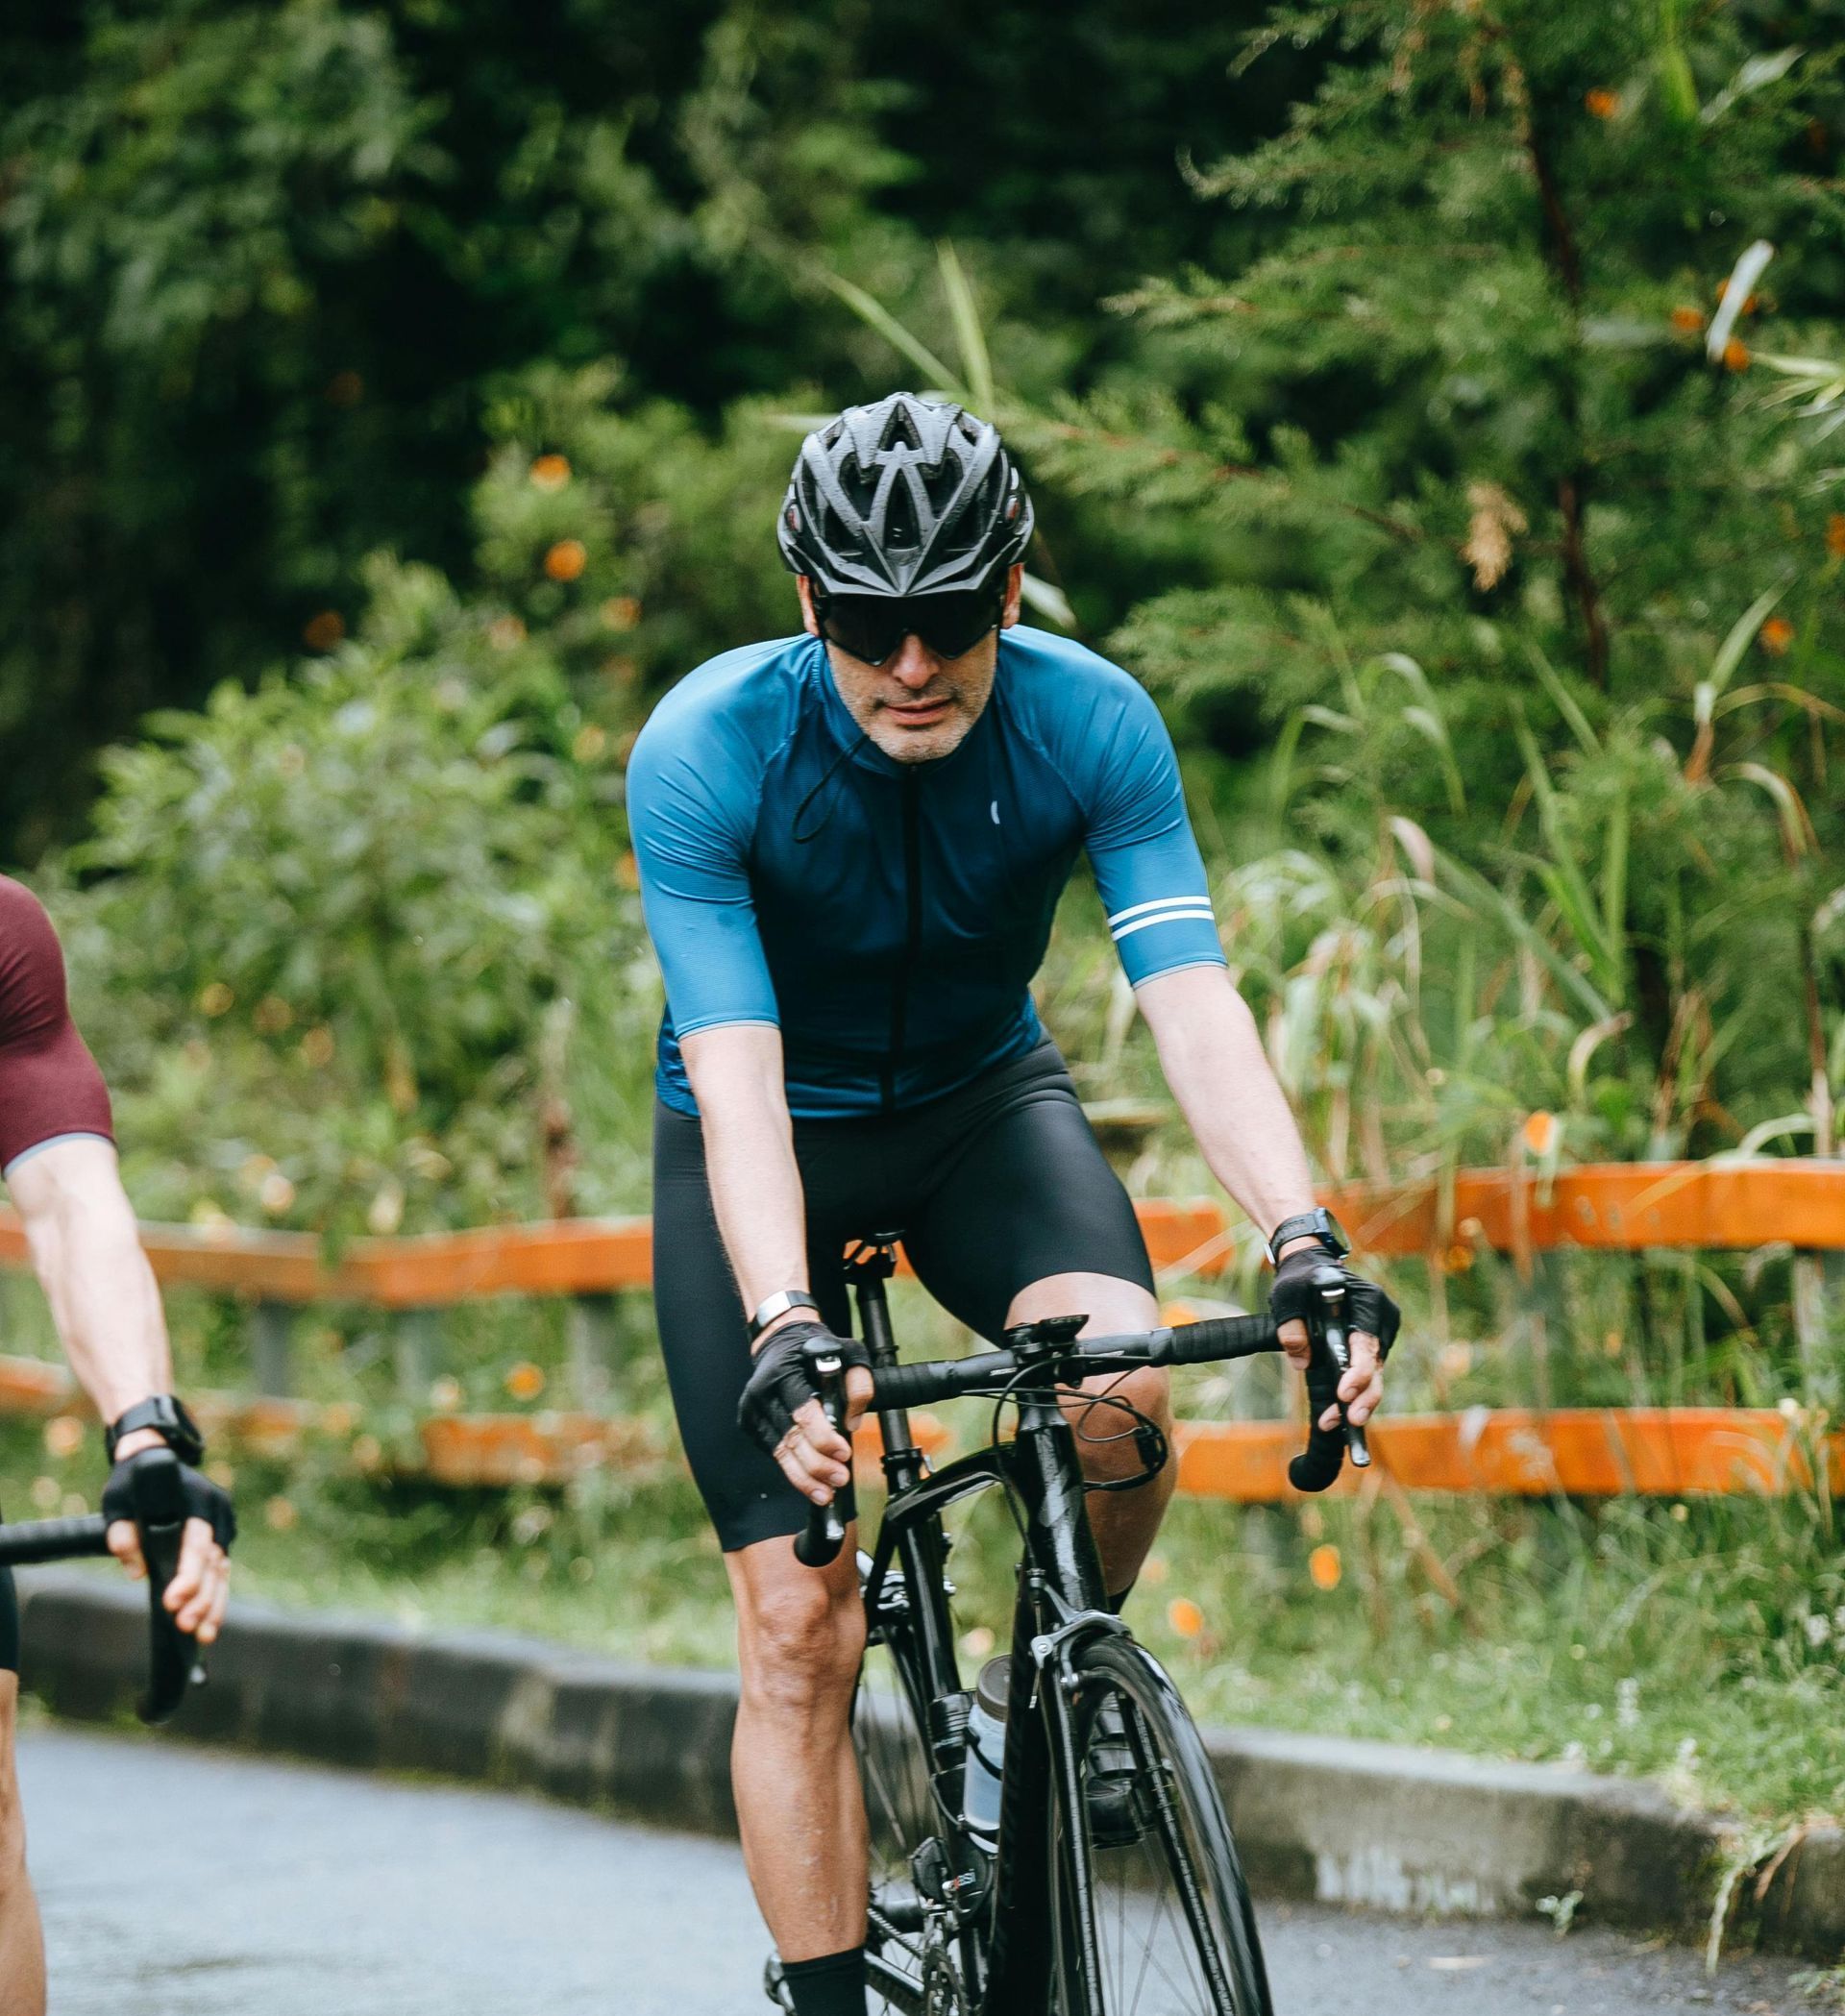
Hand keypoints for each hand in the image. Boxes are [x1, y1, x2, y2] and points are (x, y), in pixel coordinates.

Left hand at [100, 1438, 235, 1645]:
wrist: (154, 1457)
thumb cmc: (133, 1481)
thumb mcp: (118, 1502)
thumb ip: (123, 1534)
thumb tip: (135, 1571)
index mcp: (197, 1500)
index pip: (196, 1544)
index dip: (187, 1576)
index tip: (173, 1602)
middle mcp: (216, 1512)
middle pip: (214, 1562)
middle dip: (202, 1598)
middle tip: (186, 1627)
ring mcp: (222, 1523)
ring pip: (222, 1569)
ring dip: (214, 1603)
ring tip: (204, 1635)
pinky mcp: (219, 1535)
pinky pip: (220, 1569)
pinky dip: (215, 1595)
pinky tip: (209, 1620)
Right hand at [738, 1318, 872, 1506]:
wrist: (779, 1342)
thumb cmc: (813, 1349)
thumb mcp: (849, 1352)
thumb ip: (858, 1384)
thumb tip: (852, 1423)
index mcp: (783, 1372)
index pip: (802, 1411)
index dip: (823, 1437)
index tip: (843, 1453)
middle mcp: (762, 1392)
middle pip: (790, 1438)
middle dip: (816, 1465)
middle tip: (840, 1478)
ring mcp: (752, 1410)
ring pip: (779, 1452)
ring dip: (804, 1477)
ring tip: (826, 1492)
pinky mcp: (751, 1424)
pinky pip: (773, 1453)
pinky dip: (793, 1470)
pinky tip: (811, 1482)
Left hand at [1269, 1247, 1399, 1430]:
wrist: (1310, 1268)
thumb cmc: (1301, 1279)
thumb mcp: (1288, 1294)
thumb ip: (1292, 1325)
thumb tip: (1301, 1359)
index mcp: (1369, 1301)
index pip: (1367, 1342)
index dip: (1358, 1371)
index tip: (1344, 1393)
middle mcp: (1381, 1320)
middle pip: (1377, 1365)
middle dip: (1363, 1396)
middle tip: (1349, 1421)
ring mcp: (1378, 1335)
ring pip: (1374, 1376)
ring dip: (1357, 1401)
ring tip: (1335, 1424)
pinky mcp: (1369, 1348)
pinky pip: (1366, 1375)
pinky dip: (1353, 1395)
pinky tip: (1337, 1417)